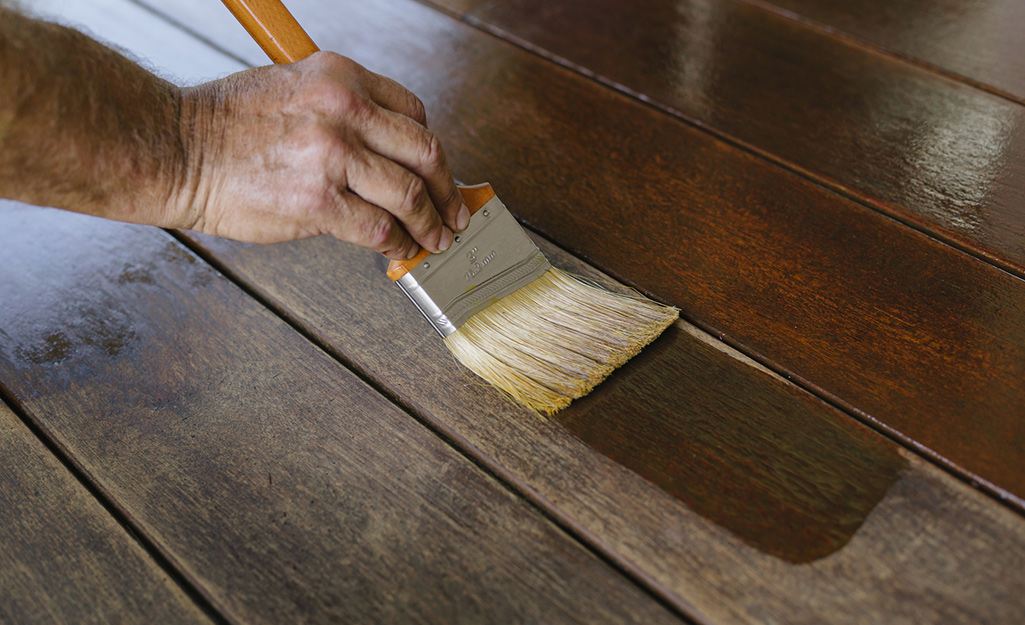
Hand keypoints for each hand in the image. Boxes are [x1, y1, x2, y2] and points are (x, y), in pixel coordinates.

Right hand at [174, 51, 468, 258]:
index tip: (438, 173)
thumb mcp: (293, 89)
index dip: (433, 151)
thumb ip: (343, 114)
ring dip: (431, 224)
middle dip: (447, 190)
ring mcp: (332, 154)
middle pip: (425, 151)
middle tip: (454, 213)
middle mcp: (344, 108)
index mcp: (340, 76)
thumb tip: (386, 157)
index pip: (414, 113)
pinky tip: (399, 250)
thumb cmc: (225, 127)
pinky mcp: (317, 201)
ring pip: (410, 193)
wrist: (174, 149)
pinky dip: (399, 244)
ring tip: (435, 240)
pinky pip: (380, 228)